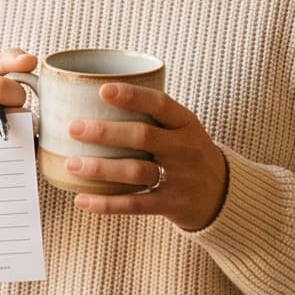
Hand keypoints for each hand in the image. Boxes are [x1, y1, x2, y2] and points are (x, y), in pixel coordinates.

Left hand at [62, 82, 231, 231]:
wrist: (223, 193)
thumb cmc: (187, 152)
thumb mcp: (181, 129)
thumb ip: (149, 117)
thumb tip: (91, 99)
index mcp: (186, 124)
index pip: (160, 104)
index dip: (132, 96)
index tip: (102, 90)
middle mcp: (185, 148)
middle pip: (143, 136)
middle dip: (106, 132)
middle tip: (74, 128)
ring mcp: (180, 178)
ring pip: (136, 171)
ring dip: (101, 168)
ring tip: (71, 163)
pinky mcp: (172, 204)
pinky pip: (135, 204)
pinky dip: (106, 204)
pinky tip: (81, 199)